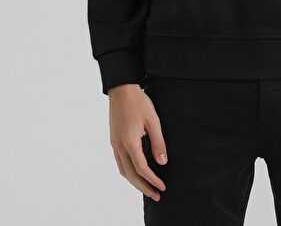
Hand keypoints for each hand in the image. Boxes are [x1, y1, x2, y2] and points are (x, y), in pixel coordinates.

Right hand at [108, 83, 168, 200]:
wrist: (121, 89)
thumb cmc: (139, 102)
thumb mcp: (153, 120)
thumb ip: (158, 142)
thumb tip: (162, 162)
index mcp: (129, 141)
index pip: (141, 168)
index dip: (152, 180)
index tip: (162, 186)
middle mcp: (119, 145)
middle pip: (130, 175)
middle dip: (144, 187)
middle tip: (156, 195)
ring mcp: (114, 143)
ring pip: (123, 170)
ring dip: (135, 182)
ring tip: (148, 188)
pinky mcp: (114, 140)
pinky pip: (120, 162)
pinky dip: (128, 172)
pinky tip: (137, 172)